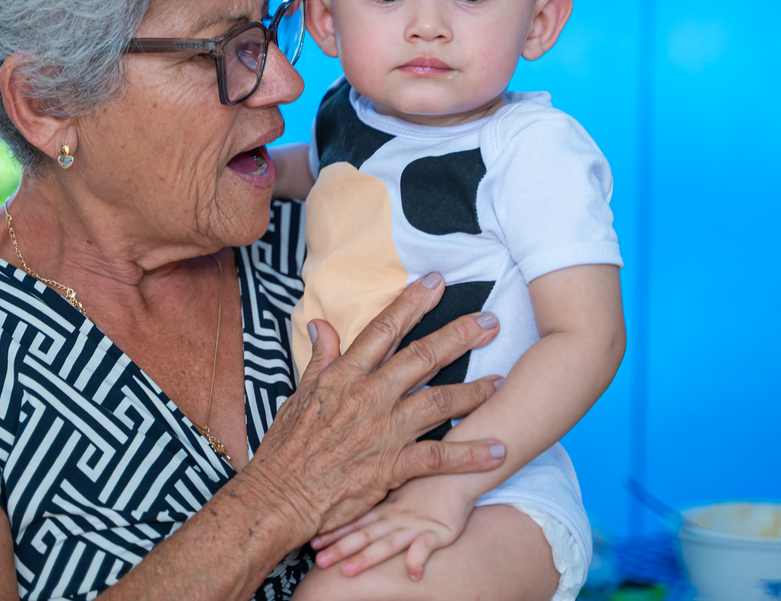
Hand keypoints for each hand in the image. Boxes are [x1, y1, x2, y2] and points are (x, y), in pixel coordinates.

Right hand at [237, 273, 504, 543]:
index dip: (411, 303)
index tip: (436, 282)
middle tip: (490, 320)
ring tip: (501, 381)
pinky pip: (439, 458)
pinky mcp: (391, 467)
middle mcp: (368, 397)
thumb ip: (320, 359)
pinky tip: (498, 450)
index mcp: (344, 376)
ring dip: (474, 391)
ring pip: (438, 402)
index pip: (383, 329)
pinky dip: (471, 454)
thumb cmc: (286, 449)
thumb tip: (322, 323)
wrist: (279, 496)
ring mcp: (382, 431)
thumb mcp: (298, 395)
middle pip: (421, 357)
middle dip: (459, 335)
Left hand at [311, 474, 477, 580]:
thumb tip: (353, 508)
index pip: (355, 523)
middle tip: (318, 560)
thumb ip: (379, 504)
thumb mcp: (399, 493)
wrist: (459, 471)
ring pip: (387, 542)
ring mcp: (415, 525)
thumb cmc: (428, 482)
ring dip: (367, 557)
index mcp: (385, 510)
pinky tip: (412, 573)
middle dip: (340, 549)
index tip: (310, 542)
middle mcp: (395, 518)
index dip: (333, 533)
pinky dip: (418, 558)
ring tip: (348, 570)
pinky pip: (427, 546)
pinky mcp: (439, 531)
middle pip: (364, 535)